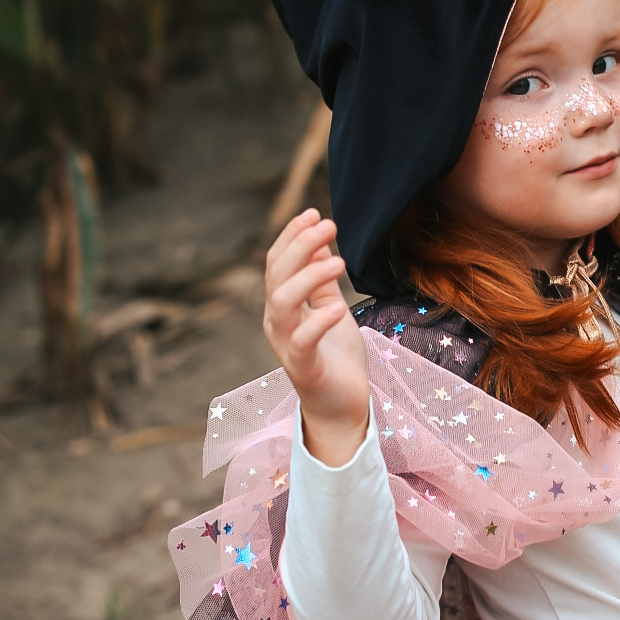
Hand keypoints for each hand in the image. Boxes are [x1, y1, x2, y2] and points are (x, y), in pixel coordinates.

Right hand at [262, 209, 369, 466]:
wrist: (342, 406)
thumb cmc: (335, 357)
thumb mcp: (331, 308)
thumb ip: (322, 281)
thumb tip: (321, 243)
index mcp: (283, 306)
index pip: (277, 263)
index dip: (292, 236)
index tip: (315, 212)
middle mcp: (277, 322)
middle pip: (277, 276)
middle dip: (300, 245)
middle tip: (329, 224)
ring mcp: (285, 345)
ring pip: (282, 303)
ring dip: (308, 276)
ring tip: (338, 261)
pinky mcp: (303, 368)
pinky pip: (302, 341)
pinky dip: (318, 321)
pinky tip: (338, 307)